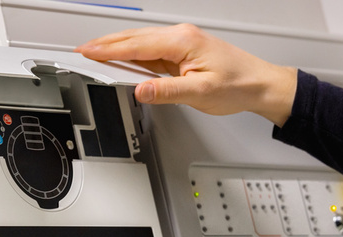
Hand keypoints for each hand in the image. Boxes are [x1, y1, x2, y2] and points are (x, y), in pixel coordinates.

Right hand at [75, 24, 296, 126]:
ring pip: (139, 43)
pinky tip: (121, 59)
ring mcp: (180, 44)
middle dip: (105, 43)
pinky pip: (149, 52)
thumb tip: (141, 90)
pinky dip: (131, 54)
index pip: (136, 45)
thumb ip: (167, 91)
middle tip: (82, 49)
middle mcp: (180, 37)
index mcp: (182, 41)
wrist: (259, 84)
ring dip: (116, 47)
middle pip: (133, 38)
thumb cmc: (237, 85)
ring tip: (94, 52)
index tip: (88, 51)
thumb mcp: (200, 92)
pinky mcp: (181, 52)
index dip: (108, 49)